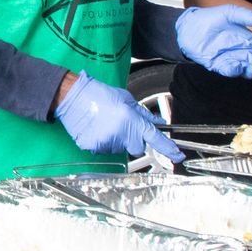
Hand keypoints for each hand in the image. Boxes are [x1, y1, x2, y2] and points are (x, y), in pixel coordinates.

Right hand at [55, 72, 185, 162]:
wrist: (73, 97)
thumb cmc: (98, 94)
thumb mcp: (126, 100)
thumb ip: (144, 115)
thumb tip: (158, 123)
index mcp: (131, 120)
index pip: (155, 138)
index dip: (169, 149)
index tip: (178, 156)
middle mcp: (121, 134)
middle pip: (137, 148)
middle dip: (134, 139)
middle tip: (123, 126)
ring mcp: (107, 142)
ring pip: (121, 149)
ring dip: (118, 140)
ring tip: (106, 124)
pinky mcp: (94, 147)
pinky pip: (106, 150)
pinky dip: (104, 142)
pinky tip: (98, 129)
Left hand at [176, 5, 251, 78]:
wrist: (190, 25)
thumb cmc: (212, 17)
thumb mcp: (230, 12)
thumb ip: (247, 16)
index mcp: (250, 41)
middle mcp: (244, 52)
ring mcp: (232, 59)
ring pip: (247, 69)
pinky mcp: (219, 65)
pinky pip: (229, 70)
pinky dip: (235, 70)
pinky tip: (239, 68)